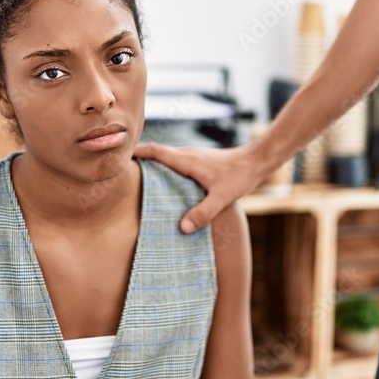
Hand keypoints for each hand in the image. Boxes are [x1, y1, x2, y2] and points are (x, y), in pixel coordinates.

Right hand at [133, 142, 269, 232]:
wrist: (257, 161)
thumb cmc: (239, 177)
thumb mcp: (221, 198)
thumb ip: (202, 213)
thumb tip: (181, 227)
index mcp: (187, 160)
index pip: (156, 151)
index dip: (137, 152)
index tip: (121, 157)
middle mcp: (188, 154)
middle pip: (158, 153)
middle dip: (140, 159)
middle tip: (124, 172)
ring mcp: (194, 156)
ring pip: (168, 157)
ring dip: (154, 164)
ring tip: (141, 180)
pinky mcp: (201, 160)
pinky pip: (177, 162)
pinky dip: (166, 168)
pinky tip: (168, 185)